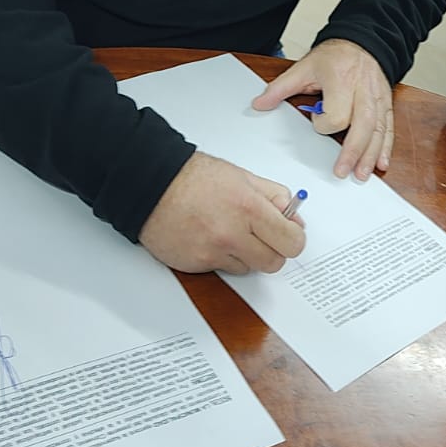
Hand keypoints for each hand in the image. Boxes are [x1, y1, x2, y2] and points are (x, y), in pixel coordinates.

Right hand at [138, 152, 304, 274]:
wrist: (151, 186)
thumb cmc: (193, 178)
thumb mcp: (242, 176)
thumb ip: (274, 196)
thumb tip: (294, 217)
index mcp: (249, 208)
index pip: (292, 241)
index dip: (293, 238)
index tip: (288, 233)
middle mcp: (233, 234)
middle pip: (274, 263)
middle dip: (273, 251)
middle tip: (261, 235)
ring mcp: (214, 252)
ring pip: (249, 269)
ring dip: (246, 255)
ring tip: (229, 233)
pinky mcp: (197, 265)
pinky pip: (223, 270)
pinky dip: (222, 258)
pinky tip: (210, 238)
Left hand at [252, 39, 392, 181]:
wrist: (361, 41)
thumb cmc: (334, 56)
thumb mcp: (303, 67)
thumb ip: (280, 88)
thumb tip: (259, 104)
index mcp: (341, 80)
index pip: (337, 114)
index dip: (323, 123)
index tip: (316, 118)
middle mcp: (362, 90)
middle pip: (362, 126)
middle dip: (353, 151)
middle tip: (342, 171)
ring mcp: (376, 97)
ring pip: (377, 130)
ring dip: (370, 154)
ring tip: (361, 174)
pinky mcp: (385, 103)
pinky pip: (388, 127)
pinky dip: (385, 146)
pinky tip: (381, 162)